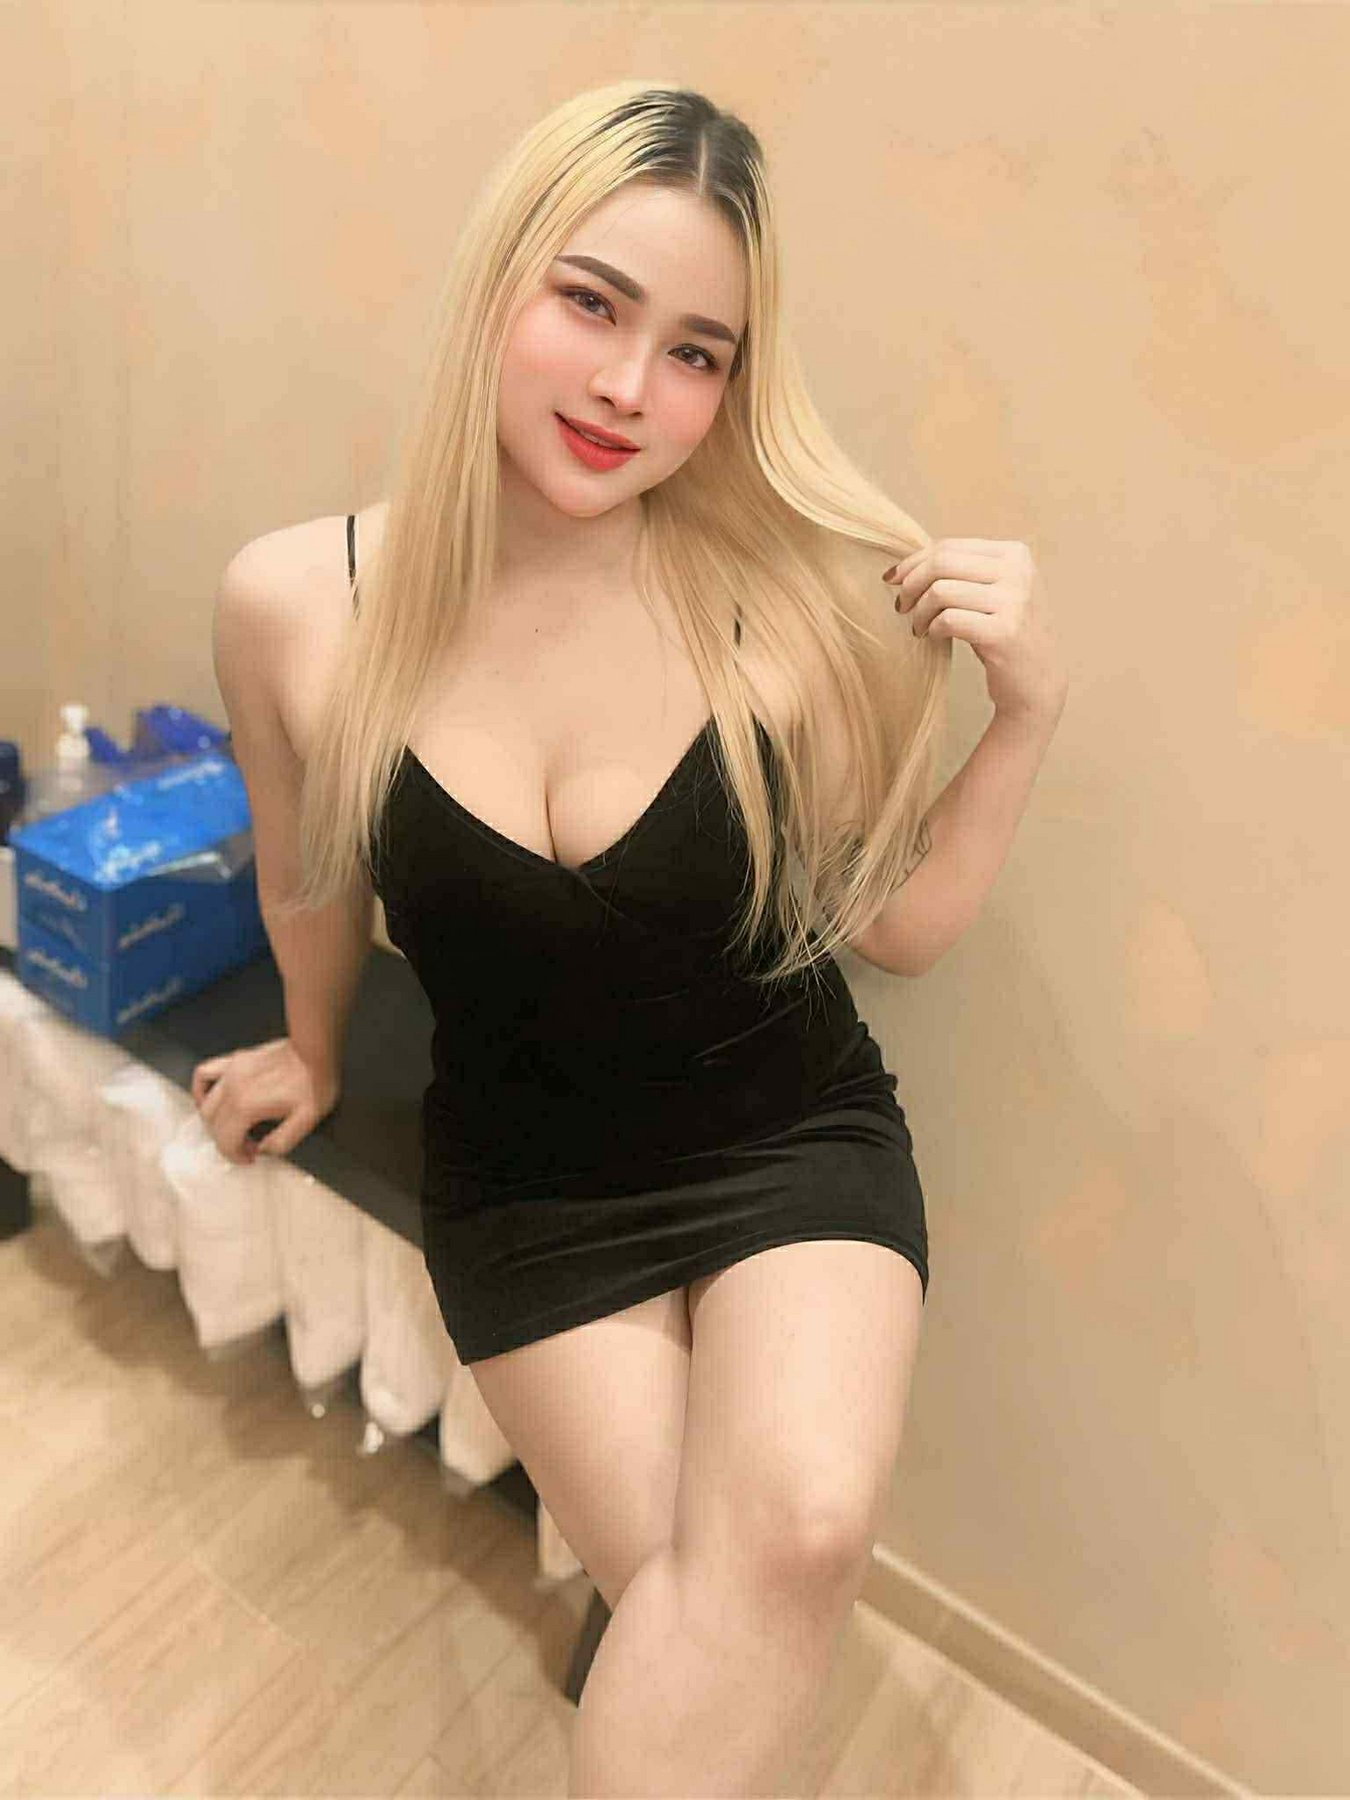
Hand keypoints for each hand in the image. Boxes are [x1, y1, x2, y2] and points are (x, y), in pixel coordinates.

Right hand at [190, 1037, 339, 1165]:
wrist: (315, 1052)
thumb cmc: (314, 1081)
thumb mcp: (307, 1121)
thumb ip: (282, 1142)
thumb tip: (264, 1150)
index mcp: (248, 1106)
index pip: (226, 1141)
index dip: (235, 1155)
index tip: (249, 1157)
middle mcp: (233, 1089)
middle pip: (214, 1126)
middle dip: (228, 1142)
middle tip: (247, 1145)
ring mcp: (231, 1072)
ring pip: (206, 1105)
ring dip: (215, 1122)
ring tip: (233, 1127)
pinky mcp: (235, 1060)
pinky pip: (204, 1073)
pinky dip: (200, 1090)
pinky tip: (208, 1099)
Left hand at [884, 538, 1069, 721]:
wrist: (1039, 680)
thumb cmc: (1006, 634)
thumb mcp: (994, 592)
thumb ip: (963, 572)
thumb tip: (906, 565)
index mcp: (1014, 554)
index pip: (949, 547)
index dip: (913, 562)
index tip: (892, 579)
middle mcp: (1017, 572)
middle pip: (941, 563)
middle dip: (910, 584)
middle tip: (901, 607)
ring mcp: (1014, 601)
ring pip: (941, 591)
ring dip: (918, 612)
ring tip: (918, 628)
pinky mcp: (1003, 632)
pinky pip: (948, 620)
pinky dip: (932, 628)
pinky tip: (933, 636)